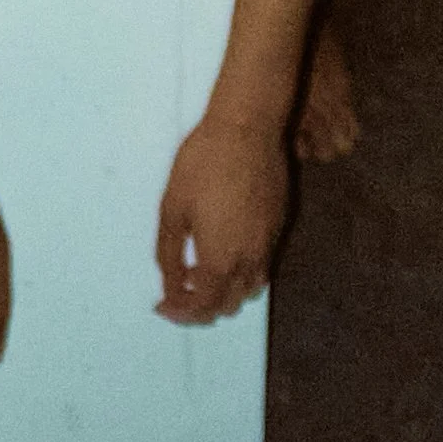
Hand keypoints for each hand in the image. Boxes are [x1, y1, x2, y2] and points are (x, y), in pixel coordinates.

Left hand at [155, 108, 289, 322]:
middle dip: (202, 307)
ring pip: (250, 288)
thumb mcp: (173, 207)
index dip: (181, 312)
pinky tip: (225, 246)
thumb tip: (170, 285)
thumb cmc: (204, 163)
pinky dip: (242, 272)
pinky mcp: (279, 225)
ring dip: (225, 291)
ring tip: (200, 269)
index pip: (203, 307)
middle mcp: (250, 261)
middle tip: (179, 289)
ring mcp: (269, 244)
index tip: (163, 305)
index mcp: (221, 260)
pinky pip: (262, 265)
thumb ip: (168, 252)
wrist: (247, 129)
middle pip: (229, 304)